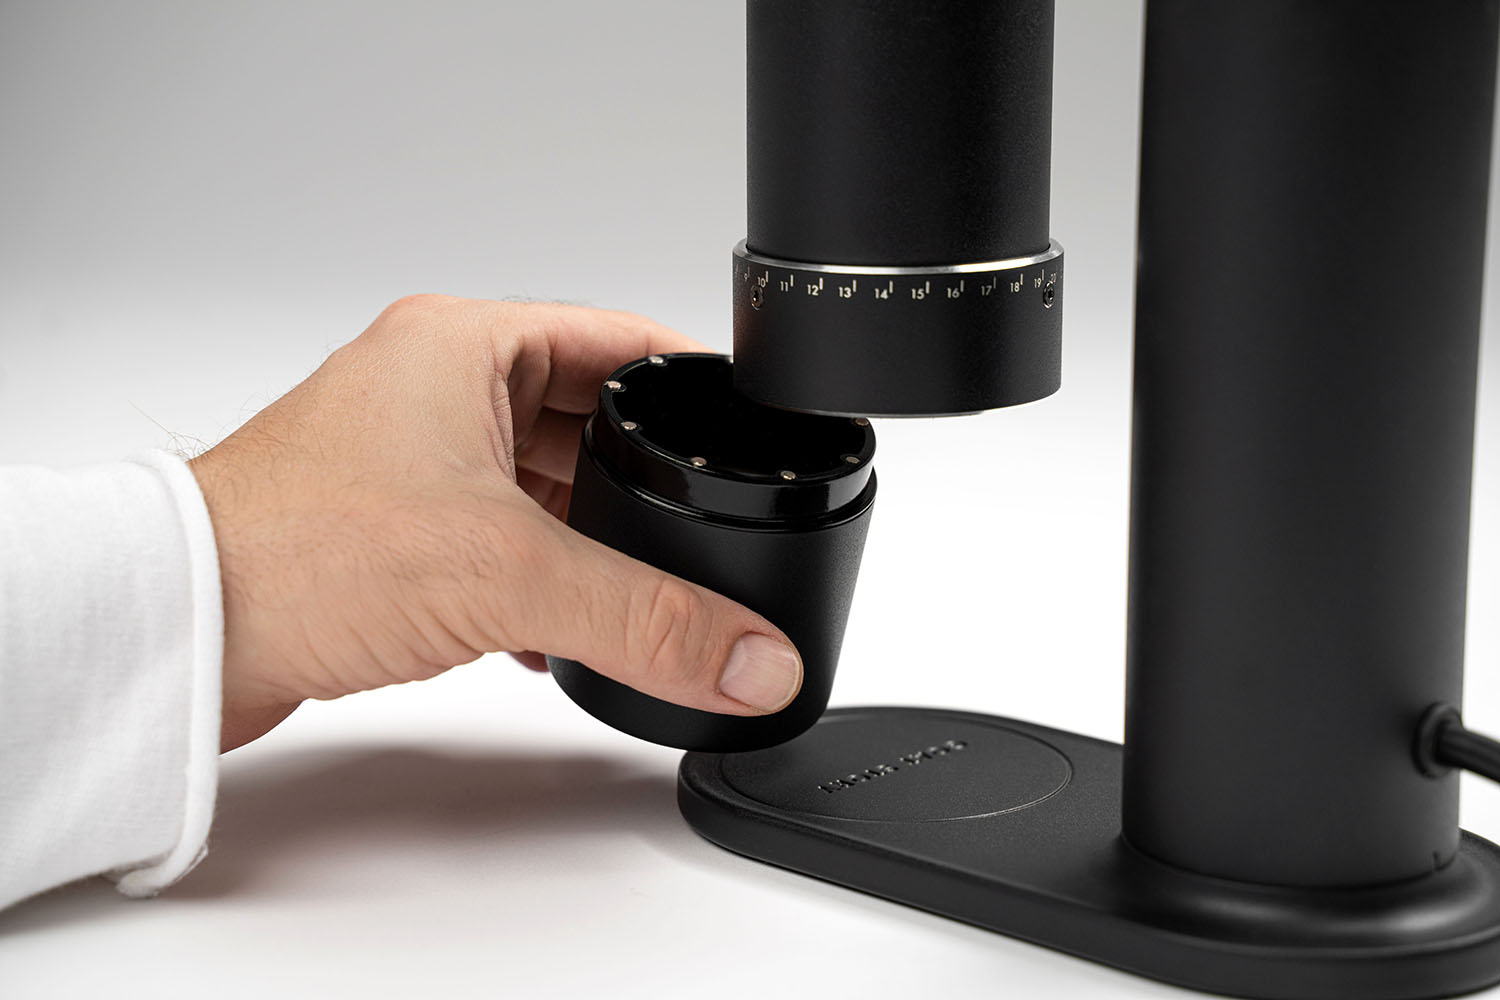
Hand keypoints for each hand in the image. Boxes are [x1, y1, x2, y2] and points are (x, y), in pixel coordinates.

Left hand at [190, 295, 803, 750]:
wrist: (181, 631)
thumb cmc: (297, 552)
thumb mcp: (508, 576)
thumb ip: (648, 619)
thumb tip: (754, 654)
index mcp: (463, 345)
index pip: (616, 339)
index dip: (690, 381)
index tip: (746, 424)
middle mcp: (433, 386)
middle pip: (582, 418)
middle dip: (641, 480)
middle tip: (698, 525)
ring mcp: (406, 455)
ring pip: (538, 483)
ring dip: (586, 536)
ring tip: (632, 588)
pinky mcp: (386, 522)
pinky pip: (495, 534)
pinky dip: (537, 577)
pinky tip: (560, 633)